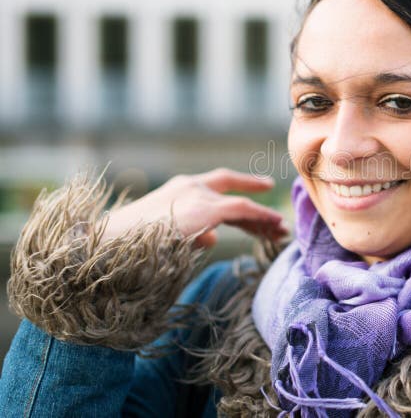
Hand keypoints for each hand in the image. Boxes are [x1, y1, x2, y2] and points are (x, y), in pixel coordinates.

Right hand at [100, 168, 287, 247]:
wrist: (109, 245)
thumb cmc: (130, 246)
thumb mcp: (164, 237)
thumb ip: (192, 236)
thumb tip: (214, 239)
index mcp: (177, 190)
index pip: (216, 183)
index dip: (242, 186)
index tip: (264, 188)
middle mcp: (190, 186)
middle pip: (232, 194)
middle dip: (256, 210)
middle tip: (277, 224)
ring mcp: (198, 195)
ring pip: (241, 205)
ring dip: (262, 219)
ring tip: (281, 232)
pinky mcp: (206, 209)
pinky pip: (243, 210)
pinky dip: (261, 217)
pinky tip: (274, 225)